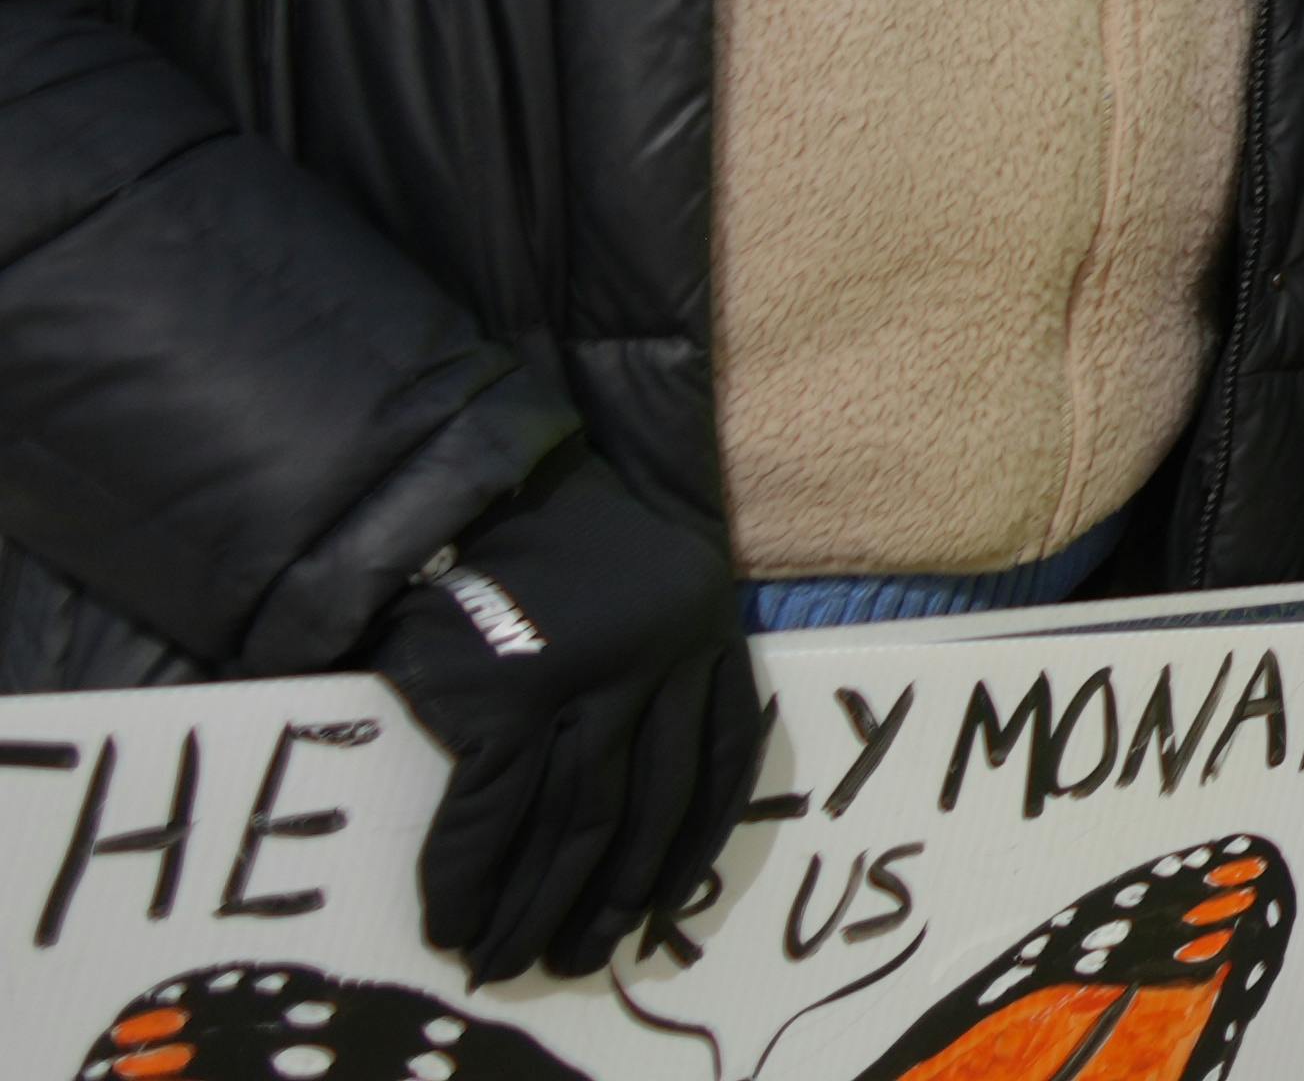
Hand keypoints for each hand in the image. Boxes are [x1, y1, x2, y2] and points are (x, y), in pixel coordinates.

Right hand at [368, 454, 764, 981]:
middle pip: (642, 814)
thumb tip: (634, 799)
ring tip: (503, 959)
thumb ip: (663, 669)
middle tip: (571, 961)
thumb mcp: (656, 585)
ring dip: (533, 905)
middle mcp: (662, 665)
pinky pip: (490, 810)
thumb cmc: (564, 535)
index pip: (719, 770)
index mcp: (707, 636)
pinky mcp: (511, 693)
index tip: (660, 913)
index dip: (689, 853)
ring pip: (570, 824)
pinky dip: (466, 872)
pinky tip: (450, 917)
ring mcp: (588, 682)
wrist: (489, 475)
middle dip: (606, 901)